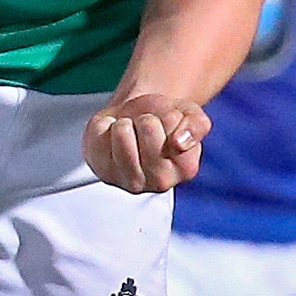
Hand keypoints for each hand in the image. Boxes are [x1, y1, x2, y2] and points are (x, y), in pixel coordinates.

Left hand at [82, 94, 210, 192]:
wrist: (135, 118)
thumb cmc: (163, 120)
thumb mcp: (189, 114)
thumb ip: (196, 125)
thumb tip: (180, 142)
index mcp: (185, 168)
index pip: (176, 132)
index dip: (170, 116)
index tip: (169, 122)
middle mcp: (158, 181)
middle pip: (148, 127)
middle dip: (147, 117)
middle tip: (146, 127)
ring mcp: (127, 179)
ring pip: (123, 131)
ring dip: (126, 121)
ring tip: (130, 131)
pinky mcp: (101, 168)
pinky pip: (99, 131)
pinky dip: (105, 123)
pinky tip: (113, 136)